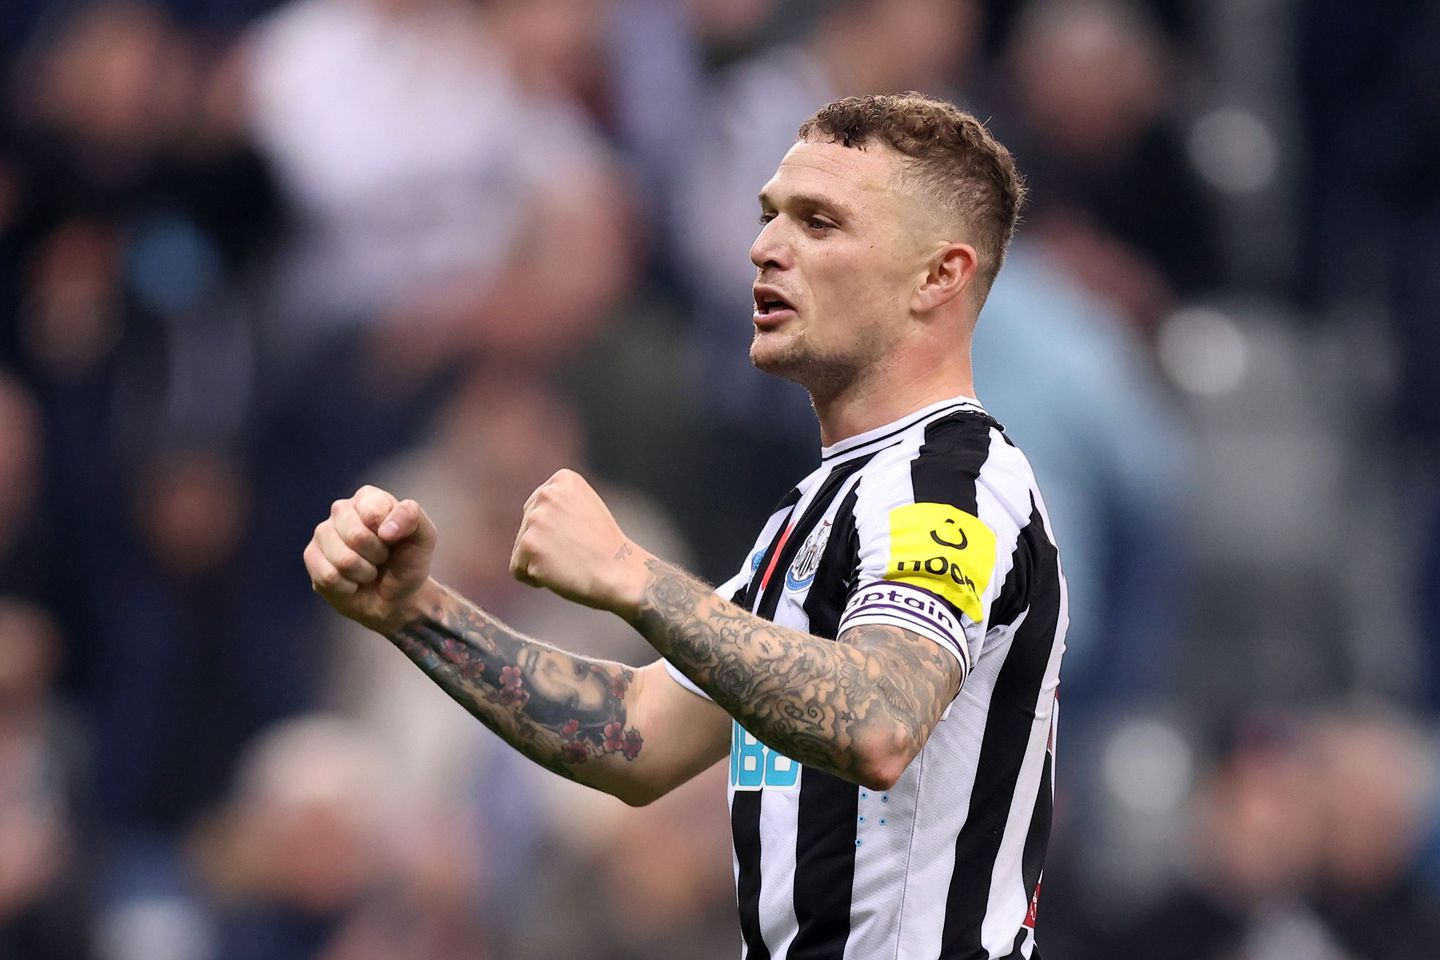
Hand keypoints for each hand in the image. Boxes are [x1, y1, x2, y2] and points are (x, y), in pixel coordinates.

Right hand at [304, 485, 437, 633]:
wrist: (397, 598)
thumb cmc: (409, 562)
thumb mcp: (424, 537)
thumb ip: (412, 518)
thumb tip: (384, 530)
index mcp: (368, 498)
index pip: (373, 512)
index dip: (390, 535)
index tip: (395, 541)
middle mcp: (341, 510)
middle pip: (356, 536)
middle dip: (377, 556)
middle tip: (382, 559)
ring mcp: (323, 533)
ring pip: (342, 560)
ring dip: (363, 573)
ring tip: (368, 570)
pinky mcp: (311, 558)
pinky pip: (328, 577)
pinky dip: (348, 586)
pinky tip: (352, 582)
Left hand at [510, 469, 649, 616]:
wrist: (620, 573)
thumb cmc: (606, 549)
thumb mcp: (585, 508)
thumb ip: (558, 505)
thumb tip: (531, 516)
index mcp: (563, 479)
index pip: (536, 509)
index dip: (555, 530)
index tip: (580, 535)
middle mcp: (547, 493)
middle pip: (526, 527)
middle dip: (545, 545)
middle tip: (576, 551)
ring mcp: (536, 519)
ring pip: (521, 549)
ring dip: (540, 562)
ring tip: (570, 562)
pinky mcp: (528, 544)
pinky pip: (517, 569)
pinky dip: (535, 579)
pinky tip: (560, 574)